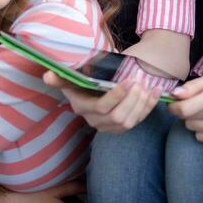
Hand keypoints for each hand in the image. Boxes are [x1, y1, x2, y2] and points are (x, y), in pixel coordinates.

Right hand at [43, 71, 159, 132]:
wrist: (92, 90)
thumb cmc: (82, 80)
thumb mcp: (71, 77)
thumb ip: (60, 77)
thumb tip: (47, 74)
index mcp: (83, 107)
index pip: (102, 107)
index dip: (117, 96)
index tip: (130, 80)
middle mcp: (94, 121)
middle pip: (118, 117)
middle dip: (132, 100)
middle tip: (141, 82)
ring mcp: (108, 127)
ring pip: (129, 122)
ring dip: (142, 105)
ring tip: (149, 87)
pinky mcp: (121, 127)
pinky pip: (137, 122)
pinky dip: (148, 108)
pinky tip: (156, 93)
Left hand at [170, 73, 202, 145]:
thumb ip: (192, 86)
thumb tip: (173, 95)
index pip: (185, 109)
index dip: (173, 107)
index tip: (172, 104)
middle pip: (188, 120)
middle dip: (186, 112)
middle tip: (197, 105)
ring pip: (193, 130)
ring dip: (195, 121)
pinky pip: (202, 139)